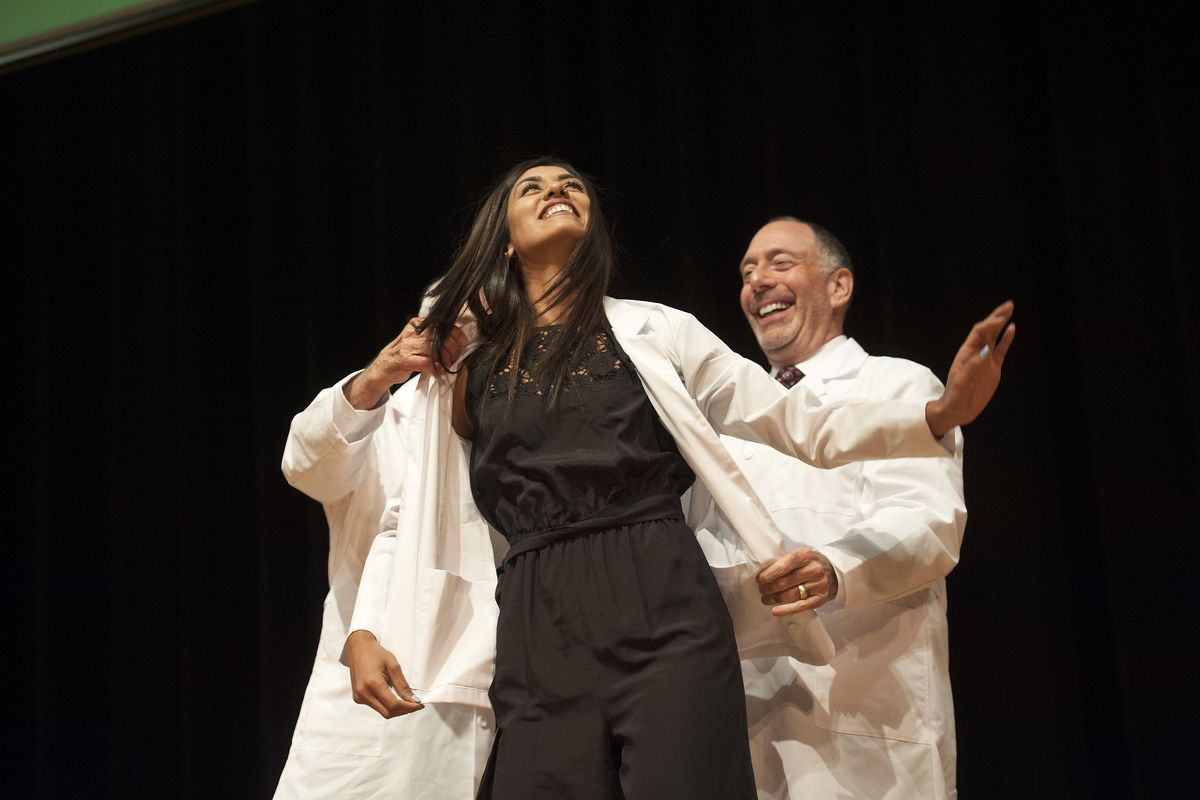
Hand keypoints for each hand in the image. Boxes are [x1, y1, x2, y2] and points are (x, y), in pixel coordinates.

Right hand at [344, 318, 468, 409]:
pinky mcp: (405, 360)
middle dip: (453, 348)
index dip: (456, 334)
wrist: (382, 368)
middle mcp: (411, 333)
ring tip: (448, 364)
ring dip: (446, 359)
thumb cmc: (403, 355)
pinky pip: (427, 363)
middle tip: (455, 356)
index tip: (463, 341)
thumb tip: (457, 337)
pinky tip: (439, 370)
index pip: (441, 325)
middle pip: (440, 337)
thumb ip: (431, 336)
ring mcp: (406, 347)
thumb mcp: (415, 339)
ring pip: (435, 350)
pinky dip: (437, 367)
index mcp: (415, 325)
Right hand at [345, 630, 424, 718]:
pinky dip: (387, 705)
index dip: (408, 707)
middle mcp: (363, 693)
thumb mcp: (393, 666)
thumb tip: (412, 699)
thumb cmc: (375, 653)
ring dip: (396, 709)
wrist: (358, 648)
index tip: (419, 705)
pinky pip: (376, 707)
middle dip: (403, 711)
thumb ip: (402, 685)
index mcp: (372, 684)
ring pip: (382, 712)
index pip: (393, 704)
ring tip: (405, 700)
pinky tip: (393, 697)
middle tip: (415, 704)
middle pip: (388, 713)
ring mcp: (359, 697)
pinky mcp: (358, 698)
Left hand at [756, 548, 838, 615]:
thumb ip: (783, 561)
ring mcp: (818, 585)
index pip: (782, 566)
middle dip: (769, 588)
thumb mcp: (798, 555)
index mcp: (805, 555)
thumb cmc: (809, 563)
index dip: (768, 575)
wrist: (832, 571)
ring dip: (774, 598)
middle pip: (785, 582)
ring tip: (765, 599)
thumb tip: (762, 572)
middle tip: (761, 590)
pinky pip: (800, 606)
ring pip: (790, 595)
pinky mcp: (820, 598)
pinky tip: (775, 611)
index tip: (759, 580)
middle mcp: (813, 570)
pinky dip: (786, 610)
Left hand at [925, 300, 1015, 437]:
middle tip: (1008, 305)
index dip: (989, 325)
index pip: (979, 334)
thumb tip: (984, 353)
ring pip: (994, 337)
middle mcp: (976, 353)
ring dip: (1001, 324)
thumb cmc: (955, 398)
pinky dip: (1006, 340)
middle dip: (996, 317)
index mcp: (966, 354)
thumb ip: (970, 369)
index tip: (1000, 320)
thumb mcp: (960, 385)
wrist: (958, 410)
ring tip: (1009, 310)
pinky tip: (1012, 329)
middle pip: (987, 330)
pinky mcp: (993, 368)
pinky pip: (1001, 351)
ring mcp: (986, 360)